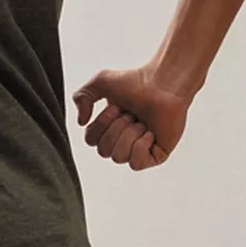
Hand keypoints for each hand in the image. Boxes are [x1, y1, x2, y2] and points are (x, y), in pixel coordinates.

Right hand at [72, 65, 188, 171]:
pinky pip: (136, 164)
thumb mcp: (100, 82)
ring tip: (142, 121)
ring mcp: (139, 150)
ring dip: (130, 134)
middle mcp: (122, 141)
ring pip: (120, 157)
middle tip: (131, 114)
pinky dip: (141, 146)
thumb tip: (81, 122)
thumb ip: (82, 97)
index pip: (91, 141)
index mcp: (108, 128)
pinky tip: (150, 133)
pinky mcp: (155, 156)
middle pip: (104, 151)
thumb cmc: (137, 82)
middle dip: (117, 129)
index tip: (116, 108)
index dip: (101, 125)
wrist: (164, 84)